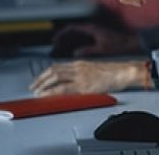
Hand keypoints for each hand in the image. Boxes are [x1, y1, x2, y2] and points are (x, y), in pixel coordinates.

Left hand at [29, 60, 147, 95]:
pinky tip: (46, 95)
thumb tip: (74, 81)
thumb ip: (83, 73)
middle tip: (33, 86)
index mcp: (80, 63)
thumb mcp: (95, 70)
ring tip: (36, 91)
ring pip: (55, 77)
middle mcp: (78, 67)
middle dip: (40, 78)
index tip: (39, 79)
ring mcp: (80, 76)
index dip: (46, 73)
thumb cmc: (114, 72)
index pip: (58, 66)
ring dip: (43, 84)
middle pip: (53, 70)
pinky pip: (63, 88)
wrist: (124, 72)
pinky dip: (52, 91)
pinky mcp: (84, 85)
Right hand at [51, 24, 139, 56]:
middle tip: (55, 46)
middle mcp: (93, 29)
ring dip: (69, 41)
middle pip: (74, 31)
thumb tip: (75, 53)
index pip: (72, 28)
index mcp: (92, 29)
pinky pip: (84, 39)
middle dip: (63, 38)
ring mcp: (96, 33)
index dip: (62, 33)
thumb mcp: (102, 49)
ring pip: (78, 36)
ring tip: (61, 49)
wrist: (133, 43)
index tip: (54, 40)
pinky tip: (74, 52)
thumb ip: (88, 50)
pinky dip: (77, 44)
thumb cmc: (120, 45)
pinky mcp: (99, 38)